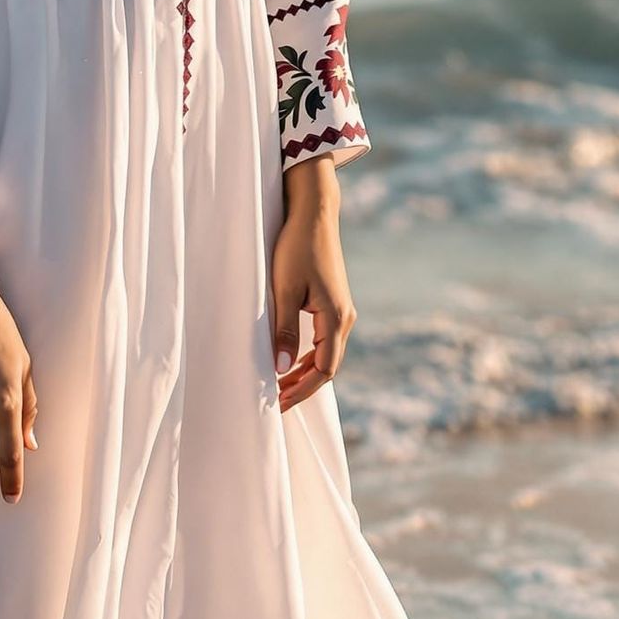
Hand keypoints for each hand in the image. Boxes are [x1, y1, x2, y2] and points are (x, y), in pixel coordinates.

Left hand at [271, 155, 355, 413]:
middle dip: (301, 387)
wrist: (313, 213)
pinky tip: (288, 361)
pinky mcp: (333, 303)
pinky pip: (323, 340)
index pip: (324, 369)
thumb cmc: (296, 247)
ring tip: (277, 388)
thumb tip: (279, 369)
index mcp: (335, 318)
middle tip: (274, 403)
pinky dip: (306, 356)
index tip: (278, 404)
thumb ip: (283, 330)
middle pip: (327, 366)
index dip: (301, 390)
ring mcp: (341, 311)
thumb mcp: (284, 289)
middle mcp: (344, 318)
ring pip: (325, 354)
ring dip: (303, 372)